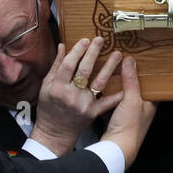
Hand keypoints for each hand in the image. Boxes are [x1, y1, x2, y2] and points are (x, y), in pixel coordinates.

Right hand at [30, 37, 118, 154]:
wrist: (55, 132)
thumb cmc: (49, 107)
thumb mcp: (46, 86)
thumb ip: (56, 65)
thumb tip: (62, 46)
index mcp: (57, 87)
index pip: (68, 64)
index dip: (77, 51)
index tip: (85, 40)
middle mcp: (71, 95)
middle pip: (84, 70)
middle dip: (93, 53)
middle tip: (101, 40)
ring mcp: (84, 104)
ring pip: (99, 82)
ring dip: (110, 67)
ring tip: (117, 54)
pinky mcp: (93, 112)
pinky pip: (108, 101)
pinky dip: (117, 93)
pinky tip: (125, 82)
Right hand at [99, 54, 154, 169]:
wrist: (116, 148)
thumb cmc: (129, 127)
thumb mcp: (131, 100)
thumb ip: (131, 80)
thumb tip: (129, 61)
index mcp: (152, 103)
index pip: (154, 84)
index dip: (149, 73)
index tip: (143, 60)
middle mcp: (143, 108)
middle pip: (139, 88)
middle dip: (132, 76)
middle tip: (125, 61)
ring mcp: (130, 114)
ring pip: (126, 95)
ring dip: (121, 85)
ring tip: (114, 69)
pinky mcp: (118, 118)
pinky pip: (116, 102)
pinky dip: (112, 94)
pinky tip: (105, 87)